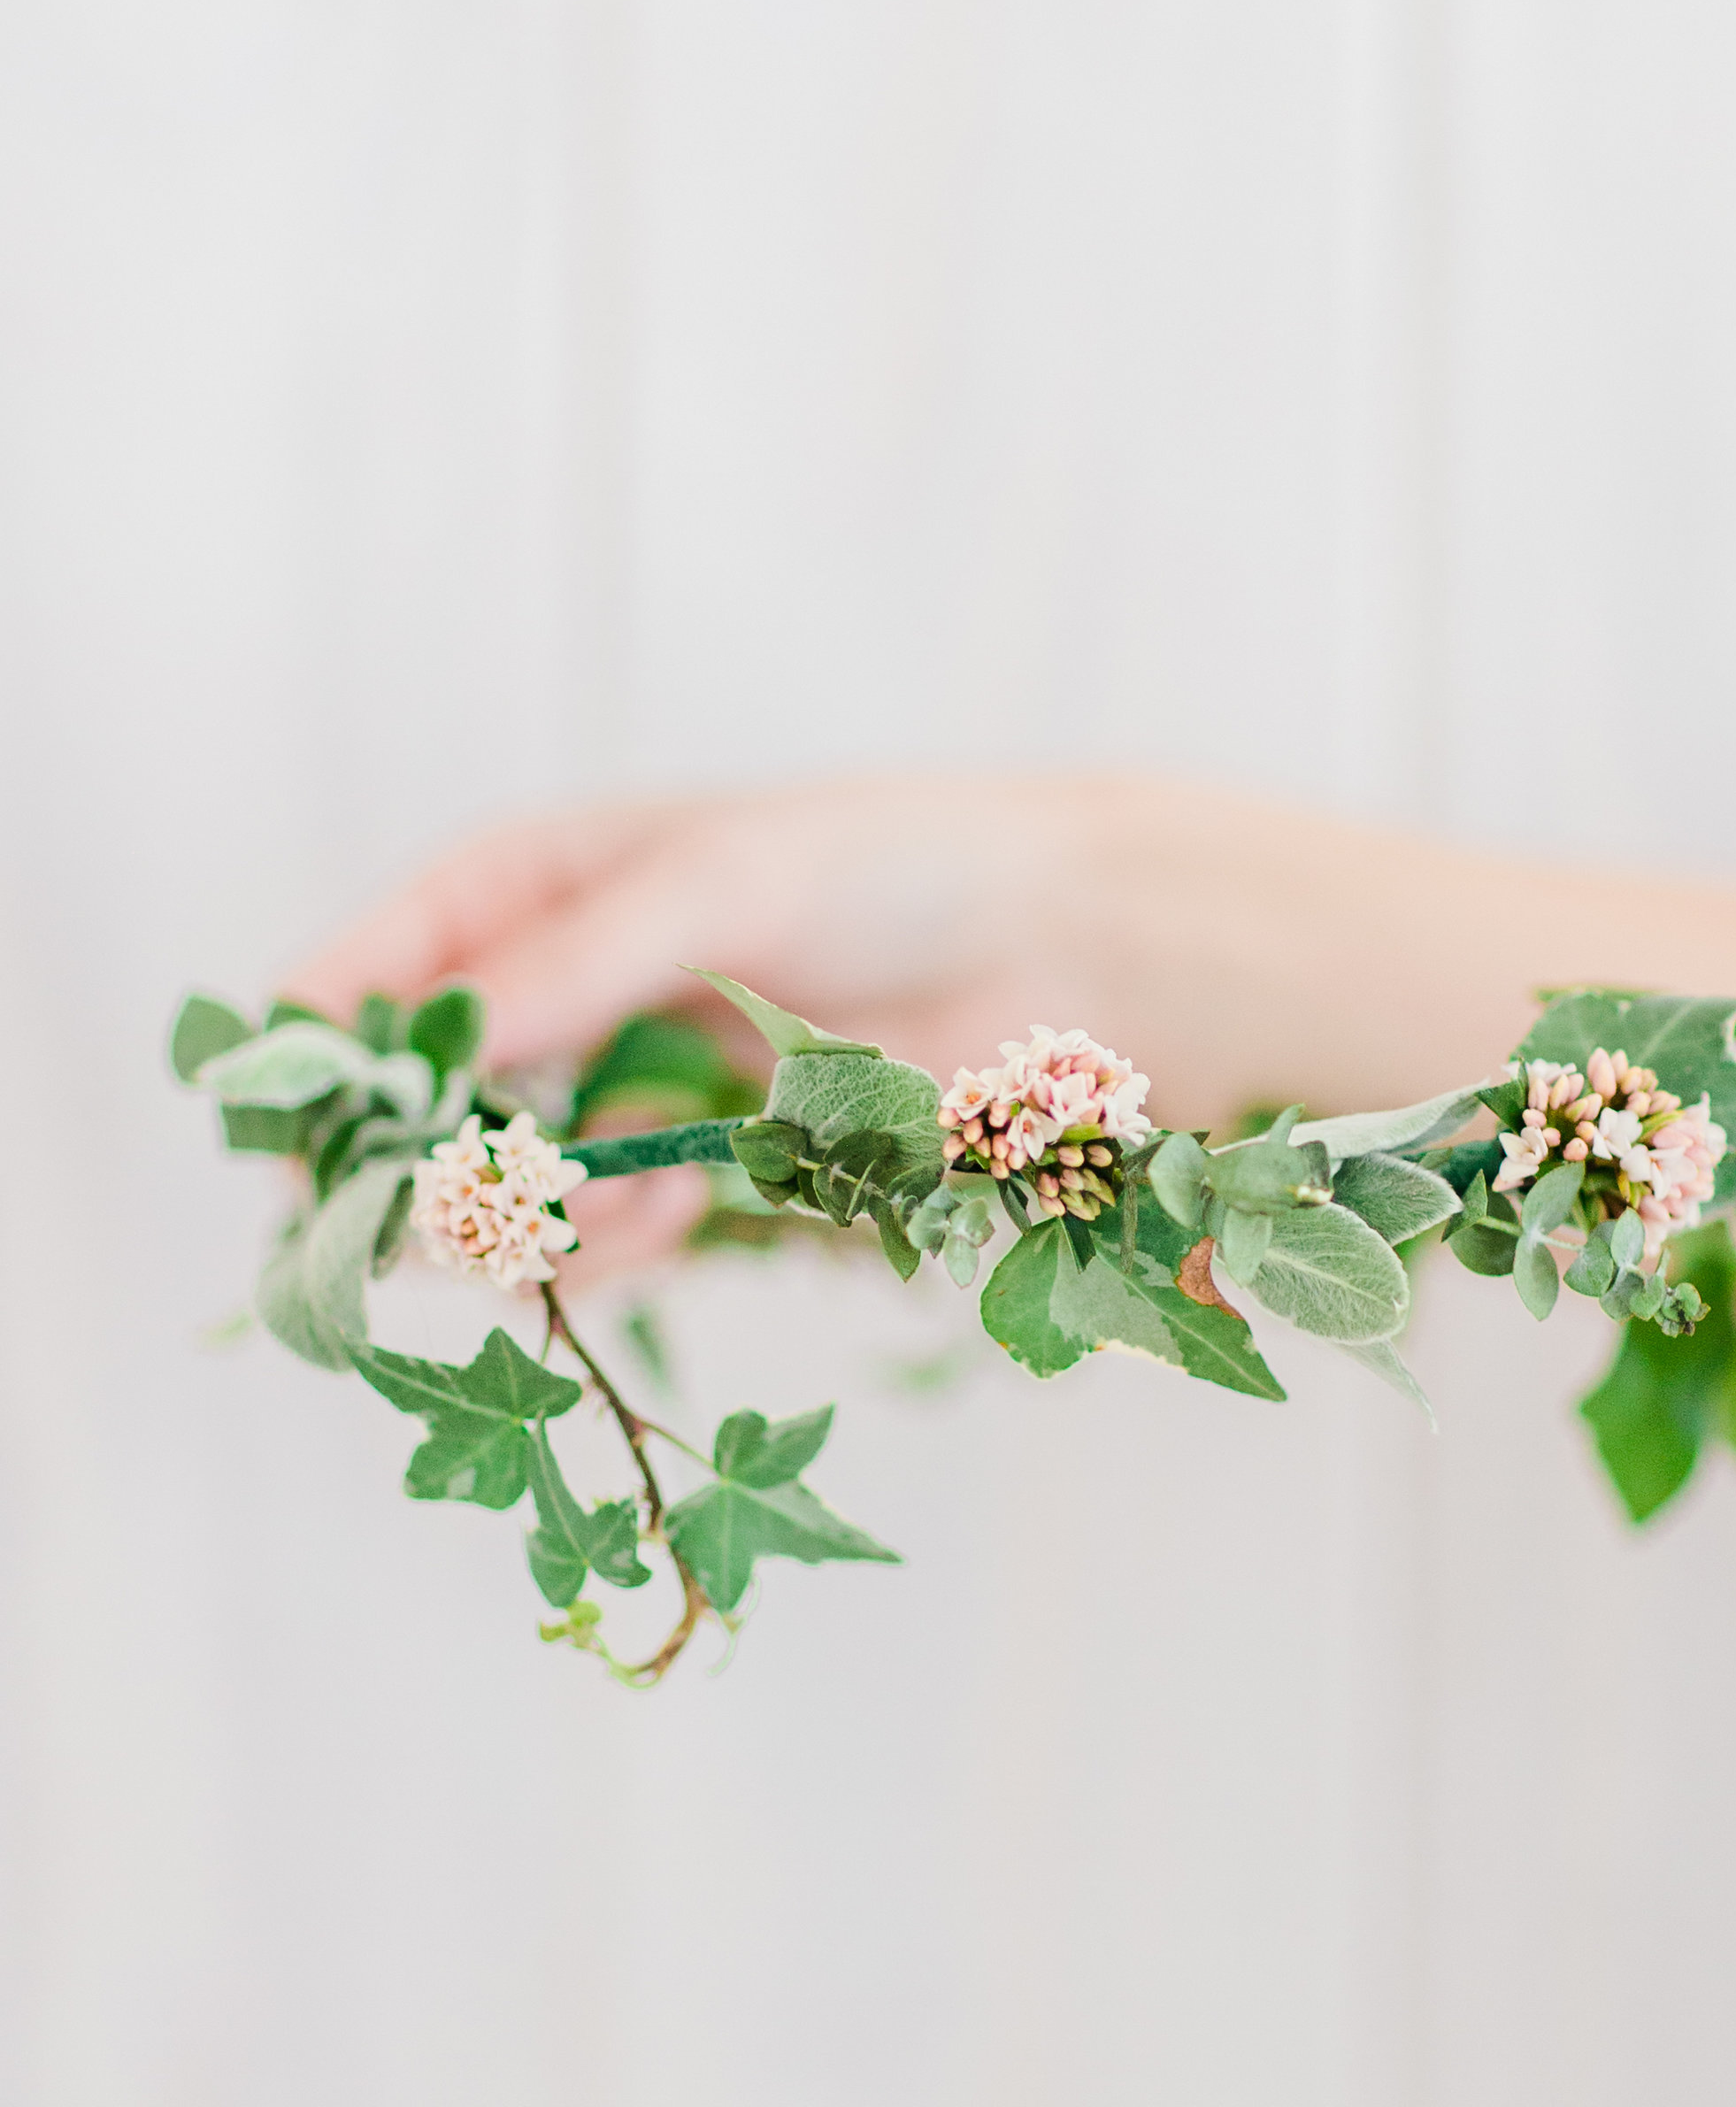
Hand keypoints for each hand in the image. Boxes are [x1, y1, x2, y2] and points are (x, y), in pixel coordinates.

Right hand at [283, 778, 1542, 1281]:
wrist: (1066, 945)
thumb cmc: (899, 865)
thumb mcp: (722, 879)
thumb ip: (579, 958)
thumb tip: (444, 1036)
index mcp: (543, 883)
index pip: (383, 963)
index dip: (329, 1043)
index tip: (299, 1113)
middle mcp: (570, 985)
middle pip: (425, 1101)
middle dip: (422, 1164)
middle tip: (452, 1204)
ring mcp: (635, 1082)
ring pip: (508, 1185)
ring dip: (527, 1218)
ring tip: (603, 1209)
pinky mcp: (712, 1162)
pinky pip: (613, 1225)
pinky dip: (614, 1240)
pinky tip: (661, 1217)